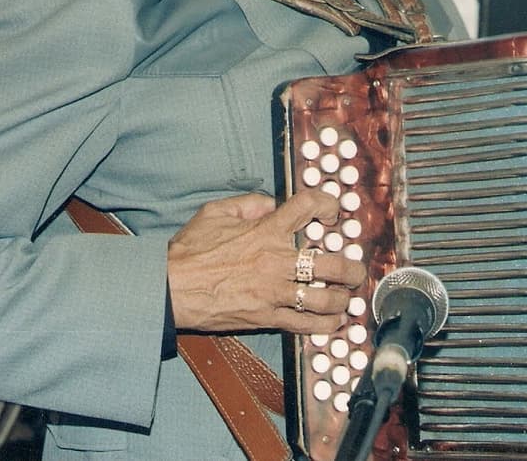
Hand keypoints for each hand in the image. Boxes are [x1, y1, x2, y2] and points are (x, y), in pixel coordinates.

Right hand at [167, 189, 366, 334]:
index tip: (332, 213)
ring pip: (325, 298)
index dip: (328, 204)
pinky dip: (324, 325)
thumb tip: (271, 202)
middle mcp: (276, 260)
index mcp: (265, 229)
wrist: (171, 288)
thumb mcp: (214, 213)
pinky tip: (332, 321)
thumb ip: (248, 203)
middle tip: (355, 269)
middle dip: (351, 267)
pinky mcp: (267, 317)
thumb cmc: (190, 251)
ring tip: (345, 298)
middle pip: (332, 262)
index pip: (308, 206)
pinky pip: (305, 324)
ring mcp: (273, 292)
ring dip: (342, 299)